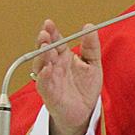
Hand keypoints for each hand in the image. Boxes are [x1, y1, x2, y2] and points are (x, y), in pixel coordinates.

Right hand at [33, 19, 102, 134]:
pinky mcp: (49, 94)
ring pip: (41, 66)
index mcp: (63, 57)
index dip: (51, 32)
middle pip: (45, 51)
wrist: (85, 112)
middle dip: (43, 42)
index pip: (55, 42)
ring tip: (45, 48)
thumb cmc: (85, 88)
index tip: (49, 23)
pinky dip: (44, 76)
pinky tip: (47, 69)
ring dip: (42, 57)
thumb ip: (91, 46)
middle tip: (45, 33)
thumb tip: (89, 27)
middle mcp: (54, 67)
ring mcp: (50, 80)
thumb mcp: (92, 64)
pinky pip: (44, 84)